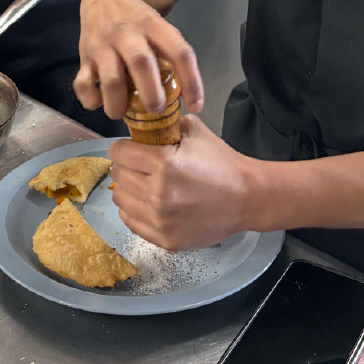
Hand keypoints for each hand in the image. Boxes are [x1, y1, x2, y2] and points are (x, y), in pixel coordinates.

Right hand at [75, 0, 203, 117]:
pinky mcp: (84, 57)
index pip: (179, 52)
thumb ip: (171, 56)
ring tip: (123, 114)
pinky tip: (100, 102)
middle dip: (151, 93)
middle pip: (141, 63)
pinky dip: (91, 99)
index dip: (191, 81)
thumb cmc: (139, 21)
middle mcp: (128, 34)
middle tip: (157, 110)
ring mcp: (103, 45)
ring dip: (118, 103)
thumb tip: (186, 98)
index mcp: (154, 27)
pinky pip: (82, 83)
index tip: (196, 105)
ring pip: (110, 78)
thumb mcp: (159, 28)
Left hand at [110, 116, 260, 250]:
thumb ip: (166, 123)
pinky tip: (146, 201)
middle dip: (125, 166)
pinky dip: (133, 209)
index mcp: (164, 164)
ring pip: (120, 199)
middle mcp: (158, 194)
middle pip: (118, 175)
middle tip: (138, 165)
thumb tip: (142, 124)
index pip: (119, 152)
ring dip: (127, 188)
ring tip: (142, 183)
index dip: (123, 146)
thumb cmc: (221, 162)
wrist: (246, 198)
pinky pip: (130, 222)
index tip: (129, 147)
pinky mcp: (164, 239)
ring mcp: (160, 220)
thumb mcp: (195, 130)